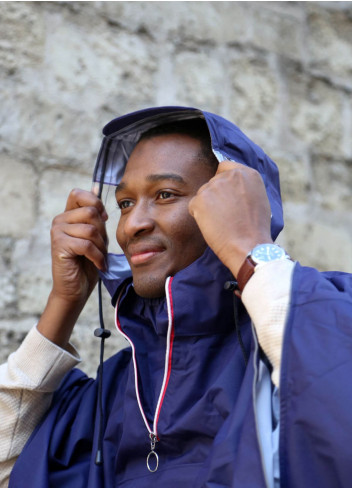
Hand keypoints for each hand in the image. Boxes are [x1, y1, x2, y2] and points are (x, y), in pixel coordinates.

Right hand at [37, 189, 107, 347]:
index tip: (103, 220)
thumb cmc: (88, 263)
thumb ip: (97, 217)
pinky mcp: (59, 245)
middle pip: (91, 212)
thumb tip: (96, 188)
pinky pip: (86, 245)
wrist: (77, 289)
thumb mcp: (97, 236)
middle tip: (100, 248)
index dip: (95, 203)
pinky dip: (97, 257)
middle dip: (102, 232)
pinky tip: (97, 264)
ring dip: (100, 247)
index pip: (78, 193)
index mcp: (68, 215)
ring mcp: (57, 232)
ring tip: (98, 257)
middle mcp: (60, 220)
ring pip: (91, 229)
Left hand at [189, 161, 271, 276]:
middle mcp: (229, 175)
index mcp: (247, 173)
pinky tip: (213, 226)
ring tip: (222, 222)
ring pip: (203, 194)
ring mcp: (213, 186)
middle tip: (226, 215)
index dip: (223, 181)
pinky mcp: (200, 199)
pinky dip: (199, 216)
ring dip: (208, 206)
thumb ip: (245, 187)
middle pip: (213, 182)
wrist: (249, 245)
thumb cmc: (255, 229)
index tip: (225, 194)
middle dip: (216, 196)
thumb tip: (233, 186)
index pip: (225, 167)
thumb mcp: (259, 198)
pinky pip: (194, 206)